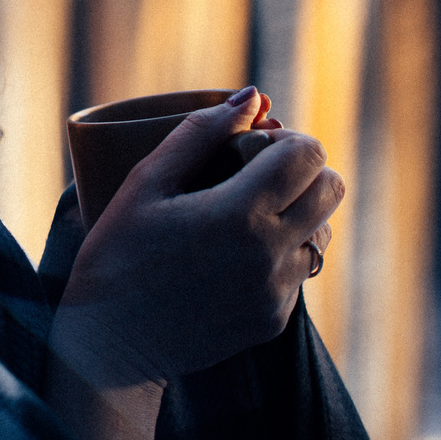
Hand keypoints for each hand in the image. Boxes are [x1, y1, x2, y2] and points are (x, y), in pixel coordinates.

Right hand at [53, 87, 343, 389]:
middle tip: (256, 174)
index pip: (307, 155)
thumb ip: (201, 133)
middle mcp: (269, 255)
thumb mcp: (145, 183)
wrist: (109, 343)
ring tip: (244, 218)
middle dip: (302, 172)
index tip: (253, 146)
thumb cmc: (116, 253)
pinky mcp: (274, 319)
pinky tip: (229, 258)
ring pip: (322, 233)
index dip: (287, 140)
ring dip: (296, 214)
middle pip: (331, 189)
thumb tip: (252, 97)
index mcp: (238, 214)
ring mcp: (276, 292)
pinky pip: (297, 271)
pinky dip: (276, 255)